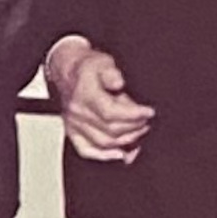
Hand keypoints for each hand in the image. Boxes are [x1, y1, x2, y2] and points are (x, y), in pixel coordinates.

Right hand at [44, 35, 155, 163]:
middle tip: (147, 121)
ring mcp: (75, 125)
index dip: (133, 115)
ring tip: (139, 132)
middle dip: (133, 127)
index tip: (149, 112)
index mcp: (86, 96)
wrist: (67, 72)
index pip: (111, 112)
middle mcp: (79, 113)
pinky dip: (104, 155)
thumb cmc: (88, 67)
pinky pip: (87, 150)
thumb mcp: (103, 62)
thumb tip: (118, 83)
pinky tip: (119, 154)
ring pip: (102, 142)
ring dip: (125, 141)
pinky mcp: (73, 132)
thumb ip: (111, 73)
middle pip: (109, 130)